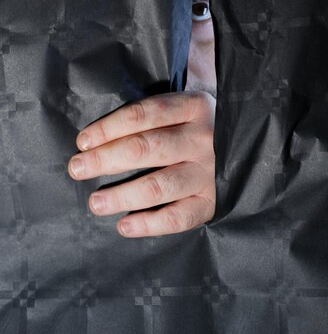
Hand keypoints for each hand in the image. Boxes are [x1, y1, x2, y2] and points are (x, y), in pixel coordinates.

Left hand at [67, 91, 215, 236]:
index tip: (82, 141)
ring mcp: (210, 171)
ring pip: (159, 185)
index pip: (144, 114)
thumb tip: (98, 131)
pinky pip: (178, 217)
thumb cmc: (194, 126)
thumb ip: (150, 112)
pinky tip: (124, 226)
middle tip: (77, 169)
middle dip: (105, 159)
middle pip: (146, 148)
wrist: (243, 146)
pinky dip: (149, 224)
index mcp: (193, 107)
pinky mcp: (212, 201)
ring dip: (122, 196)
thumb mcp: (181, 106)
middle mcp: (204, 138)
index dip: (109, 128)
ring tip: (95, 203)